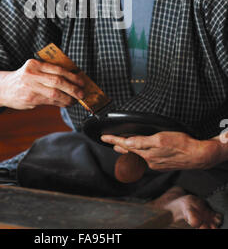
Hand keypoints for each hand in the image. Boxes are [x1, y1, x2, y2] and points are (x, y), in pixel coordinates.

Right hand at [0, 59, 84, 109]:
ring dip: (68, 98)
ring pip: (55, 93)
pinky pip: (50, 101)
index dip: (72, 75)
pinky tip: (66, 103)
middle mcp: (32, 74)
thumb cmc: (22, 79)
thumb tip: (71, 77)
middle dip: (73, 88)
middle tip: (82, 92)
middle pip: (58, 81)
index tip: (81, 80)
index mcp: (34, 64)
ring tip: (76, 100)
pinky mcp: (30, 99)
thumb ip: (47, 72)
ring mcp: (30, 87)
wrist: (2, 88)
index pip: (58, 69)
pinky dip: (60, 103)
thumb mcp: (32, 70)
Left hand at [101, 131, 222, 171]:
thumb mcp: (160, 139)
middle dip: (118, 146)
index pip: (126, 145)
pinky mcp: (162, 163)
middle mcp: (149, 159)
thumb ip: (142, 142)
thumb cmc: (181, 145)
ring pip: (137, 155)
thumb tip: (126, 143)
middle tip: (109, 140)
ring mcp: (155, 162)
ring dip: (128, 150)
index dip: (113, 140)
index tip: (103, 137)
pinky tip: (141, 151)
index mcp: (147, 153)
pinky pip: (146, 157)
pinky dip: (139, 153)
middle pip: (129, 151)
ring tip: (120, 146)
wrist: (198, 155)